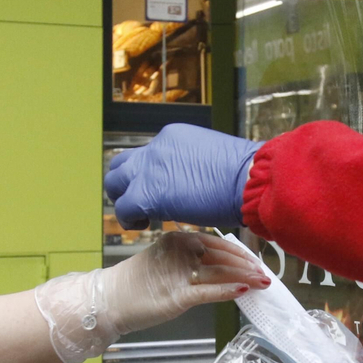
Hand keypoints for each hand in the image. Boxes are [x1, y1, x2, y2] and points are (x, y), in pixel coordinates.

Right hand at [102, 231, 269, 334]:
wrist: (111, 299)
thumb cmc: (140, 284)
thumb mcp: (171, 264)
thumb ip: (196, 262)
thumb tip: (227, 268)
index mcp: (180, 239)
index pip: (219, 243)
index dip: (242, 253)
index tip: (259, 261)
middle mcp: (181, 251)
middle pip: (223, 256)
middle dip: (248, 265)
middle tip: (267, 273)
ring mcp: (179, 272)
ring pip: (220, 272)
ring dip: (245, 276)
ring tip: (263, 282)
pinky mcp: (176, 294)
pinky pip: (207, 290)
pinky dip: (227, 290)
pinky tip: (243, 290)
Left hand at [104, 124, 258, 229]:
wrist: (249, 179)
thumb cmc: (242, 174)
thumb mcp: (210, 159)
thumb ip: (191, 166)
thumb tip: (190, 181)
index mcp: (172, 136)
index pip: (147, 155)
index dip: (150, 177)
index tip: (162, 191)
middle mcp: (155, 148)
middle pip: (122, 164)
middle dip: (127, 185)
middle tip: (140, 203)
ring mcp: (148, 169)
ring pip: (114, 182)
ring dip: (123, 199)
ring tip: (139, 215)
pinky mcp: (146, 193)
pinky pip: (123, 209)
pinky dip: (129, 219)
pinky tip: (144, 225)